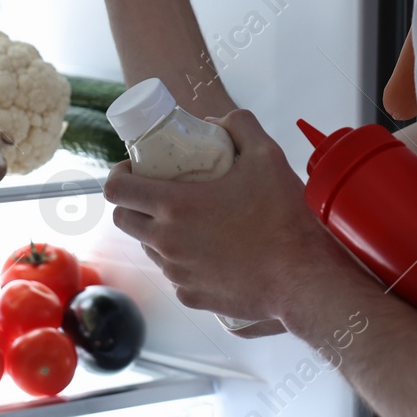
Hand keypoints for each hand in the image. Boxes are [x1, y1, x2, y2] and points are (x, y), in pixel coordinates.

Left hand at [103, 111, 348, 323]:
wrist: (301, 278)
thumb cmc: (283, 218)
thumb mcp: (266, 156)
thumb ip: (240, 126)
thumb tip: (219, 121)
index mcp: (174, 206)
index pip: (116, 190)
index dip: (119, 175)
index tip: (136, 169)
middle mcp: (166, 242)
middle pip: (123, 220)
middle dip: (134, 203)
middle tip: (160, 192)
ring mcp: (177, 272)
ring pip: (148, 248)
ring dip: (157, 231)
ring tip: (189, 221)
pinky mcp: (191, 296)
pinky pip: (174, 274)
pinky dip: (183, 260)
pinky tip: (210, 251)